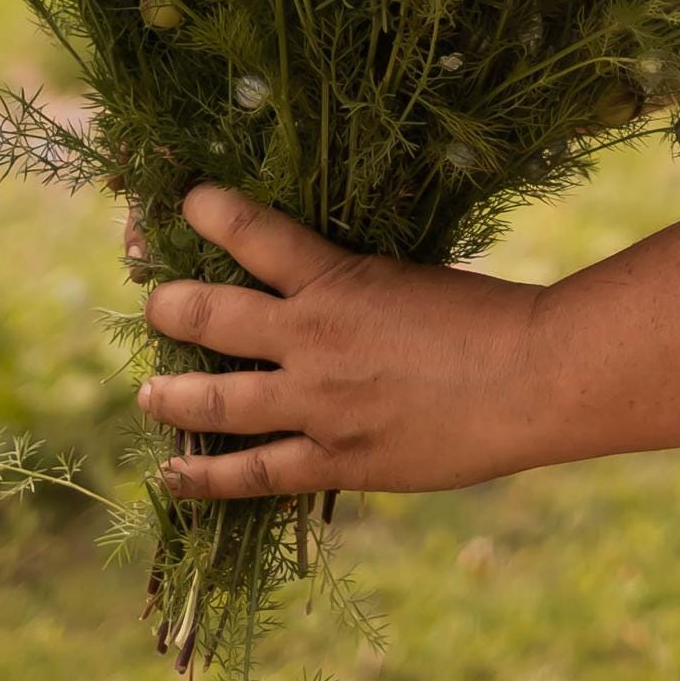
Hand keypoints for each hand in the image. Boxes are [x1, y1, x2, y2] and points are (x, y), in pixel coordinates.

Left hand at [136, 185, 551, 501]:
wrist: (533, 377)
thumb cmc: (490, 316)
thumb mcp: (414, 277)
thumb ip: (361, 286)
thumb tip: (324, 289)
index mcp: (338, 279)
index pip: (255, 232)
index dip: (211, 212)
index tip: (188, 202)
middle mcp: (313, 340)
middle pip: (212, 317)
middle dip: (172, 309)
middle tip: (155, 307)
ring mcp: (319, 405)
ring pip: (218, 402)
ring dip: (172, 396)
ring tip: (146, 394)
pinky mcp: (336, 460)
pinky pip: (255, 474)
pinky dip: (206, 479)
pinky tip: (172, 477)